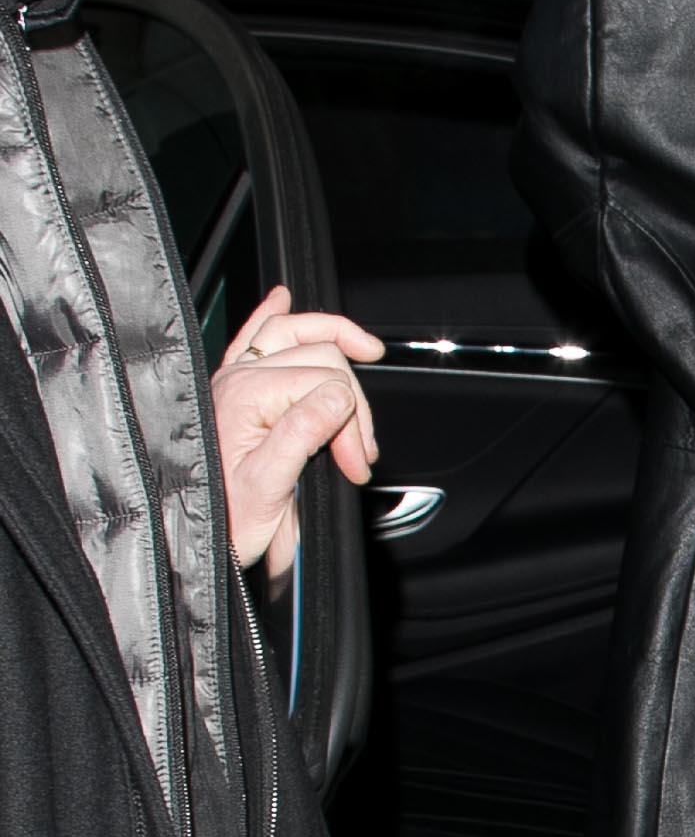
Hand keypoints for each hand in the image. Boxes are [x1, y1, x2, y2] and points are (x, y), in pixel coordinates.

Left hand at [210, 284, 383, 577]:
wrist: (193, 540)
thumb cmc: (226, 521)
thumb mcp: (267, 488)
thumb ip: (301, 434)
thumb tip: (340, 397)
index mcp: (245, 397)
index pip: (328, 382)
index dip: (353, 424)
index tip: (357, 465)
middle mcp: (237, 378)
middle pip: (323, 357)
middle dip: (352, 405)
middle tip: (358, 456)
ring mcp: (235, 378)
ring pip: (297, 332)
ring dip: (337, 352)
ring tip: (358, 380)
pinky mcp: (236, 386)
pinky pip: (255, 335)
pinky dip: (273, 314)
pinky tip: (284, 297)